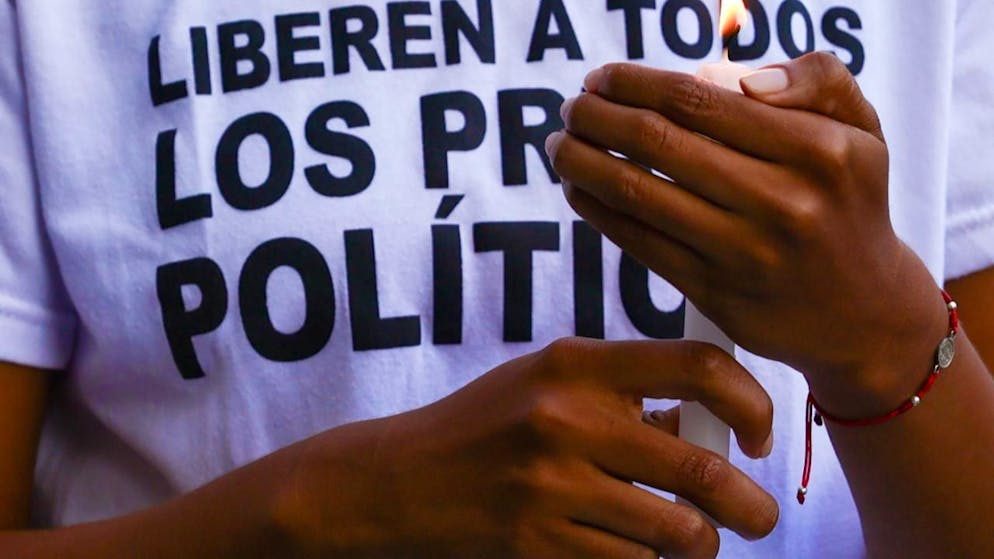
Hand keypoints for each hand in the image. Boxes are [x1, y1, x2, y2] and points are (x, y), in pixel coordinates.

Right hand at [279, 338, 776, 558]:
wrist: (398, 481)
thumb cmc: (484, 426)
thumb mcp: (547, 384)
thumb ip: (622, 394)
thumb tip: (709, 426)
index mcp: (575, 364)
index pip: (695, 364)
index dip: (750, 399)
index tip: (758, 434)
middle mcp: (566, 420)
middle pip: (701, 469)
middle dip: (749, 507)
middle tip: (757, 517)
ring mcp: (551, 488)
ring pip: (674, 534)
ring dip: (697, 546)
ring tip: (689, 540)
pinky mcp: (538, 545)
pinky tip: (628, 550)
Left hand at [547, 52, 947, 413]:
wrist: (865, 312)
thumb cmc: (849, 204)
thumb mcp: (862, 132)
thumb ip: (817, 81)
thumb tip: (737, 77)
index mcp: (819, 152)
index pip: (700, 100)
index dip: (635, 83)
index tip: (602, 77)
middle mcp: (783, 203)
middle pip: (659, 143)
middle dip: (597, 117)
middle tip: (571, 107)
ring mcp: (745, 255)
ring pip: (638, 194)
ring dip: (583, 162)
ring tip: (560, 144)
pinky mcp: (715, 294)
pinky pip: (639, 243)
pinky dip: (597, 210)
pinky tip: (576, 189)